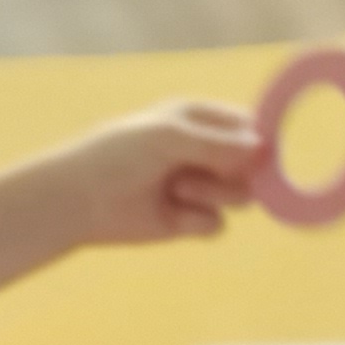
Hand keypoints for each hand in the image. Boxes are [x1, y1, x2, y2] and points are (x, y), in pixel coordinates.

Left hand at [35, 101, 267, 249]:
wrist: (80, 200)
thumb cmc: (118, 155)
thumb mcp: (170, 138)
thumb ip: (218, 144)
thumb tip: (263, 148)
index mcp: (199, 119)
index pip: (249, 126)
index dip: (261, 141)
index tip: (262, 156)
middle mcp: (204, 151)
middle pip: (253, 166)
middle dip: (236, 173)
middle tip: (209, 173)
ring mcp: (199, 186)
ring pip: (240, 197)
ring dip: (214, 196)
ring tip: (177, 190)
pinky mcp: (190, 220)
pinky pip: (218, 225)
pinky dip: (197, 222)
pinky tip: (170, 215)